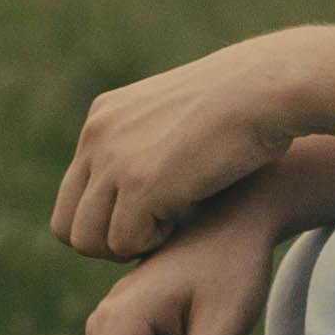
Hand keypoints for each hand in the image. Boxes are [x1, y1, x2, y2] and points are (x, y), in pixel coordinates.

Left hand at [49, 40, 302, 263]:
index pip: (72, 197)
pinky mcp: (141, 183)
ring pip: (89, 241)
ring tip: (172, 222)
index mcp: (103, 118)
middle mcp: (98, 136)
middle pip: (67, 227)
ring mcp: (115, 159)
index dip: (104, 222)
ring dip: (129, 245)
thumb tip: (135, 198)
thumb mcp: (176, 118)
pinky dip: (156, 241)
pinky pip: (125, 243)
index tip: (147, 217)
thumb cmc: (242, 107)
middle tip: (154, 233)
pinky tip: (187, 215)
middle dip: (107, 243)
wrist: (267, 89)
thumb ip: (145, 148)